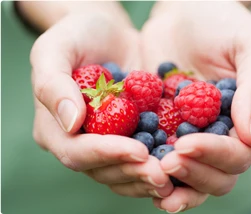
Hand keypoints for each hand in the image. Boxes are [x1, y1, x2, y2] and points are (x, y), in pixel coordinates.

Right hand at [30, 12, 172, 197]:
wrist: (109, 34)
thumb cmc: (78, 36)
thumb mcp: (56, 49)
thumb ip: (54, 85)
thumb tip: (70, 123)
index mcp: (55, 128)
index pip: (76, 151)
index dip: (106, 154)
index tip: (138, 151)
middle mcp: (79, 142)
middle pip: (102, 170)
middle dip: (132, 172)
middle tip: (162, 173)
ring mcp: (106, 143)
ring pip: (123, 173)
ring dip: (147, 177)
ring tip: (173, 176)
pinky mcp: (129, 138)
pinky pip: (141, 160)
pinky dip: (158, 165)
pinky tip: (179, 167)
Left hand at [141, 1, 250, 211]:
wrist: (182, 11)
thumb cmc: (220, 22)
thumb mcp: (250, 47)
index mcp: (244, 120)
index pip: (237, 155)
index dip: (214, 155)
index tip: (186, 144)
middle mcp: (218, 134)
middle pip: (214, 175)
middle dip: (192, 174)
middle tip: (166, 163)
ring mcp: (188, 133)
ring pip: (185, 174)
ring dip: (169, 182)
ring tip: (148, 176)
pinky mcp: (161, 127)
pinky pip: (156, 155)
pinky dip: (146, 166)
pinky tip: (132, 167)